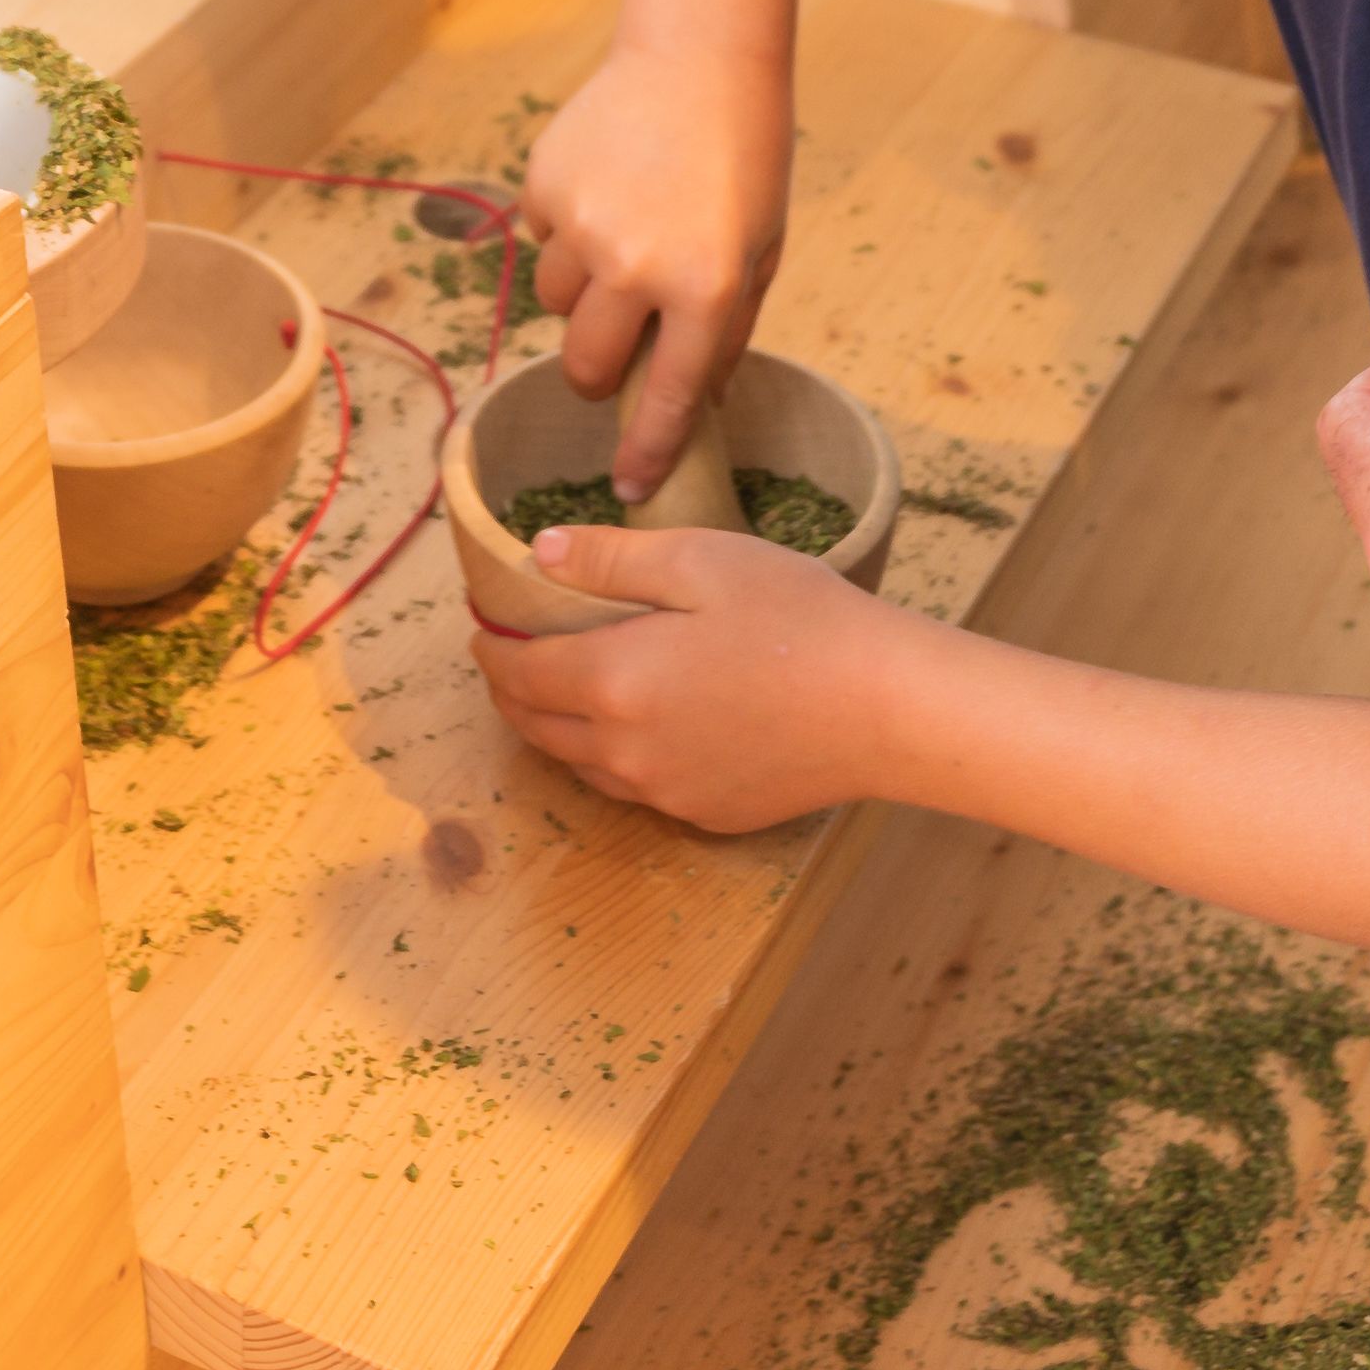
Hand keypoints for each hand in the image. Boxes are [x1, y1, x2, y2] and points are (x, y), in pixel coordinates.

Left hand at [466, 522, 919, 823]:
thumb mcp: (700, 561)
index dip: (492, 648)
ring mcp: (667, 792)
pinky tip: (638, 728)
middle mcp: (626, 751)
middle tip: (509, 662)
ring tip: (561, 693)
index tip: (483, 628)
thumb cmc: (799, 618)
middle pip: (537, 728)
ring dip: (557, 730)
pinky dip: (616, 759)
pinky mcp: (707, 814)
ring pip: (583, 765)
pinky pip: (638, 788)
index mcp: (613, 681)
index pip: (519, 673)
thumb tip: (537, 555)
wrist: (885, 708)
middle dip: (511, 693)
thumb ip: (608, 560)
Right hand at [524, 36, 796, 491]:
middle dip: (598, 374)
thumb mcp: (760, 253)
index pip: (665, 400)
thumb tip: (692, 405)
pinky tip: (606, 191)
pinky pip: (541, 240)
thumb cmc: (745, 159)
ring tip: (623, 239)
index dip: (645, 453)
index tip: (629, 485)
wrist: (699, 58)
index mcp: (704, 290)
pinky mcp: (544, 186)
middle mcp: (636, 267)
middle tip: (618, 350)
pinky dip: (565, 232)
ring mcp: (582, 225)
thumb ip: (725, 332)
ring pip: (556, 303)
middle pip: (585, 366)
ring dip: (583, 293)